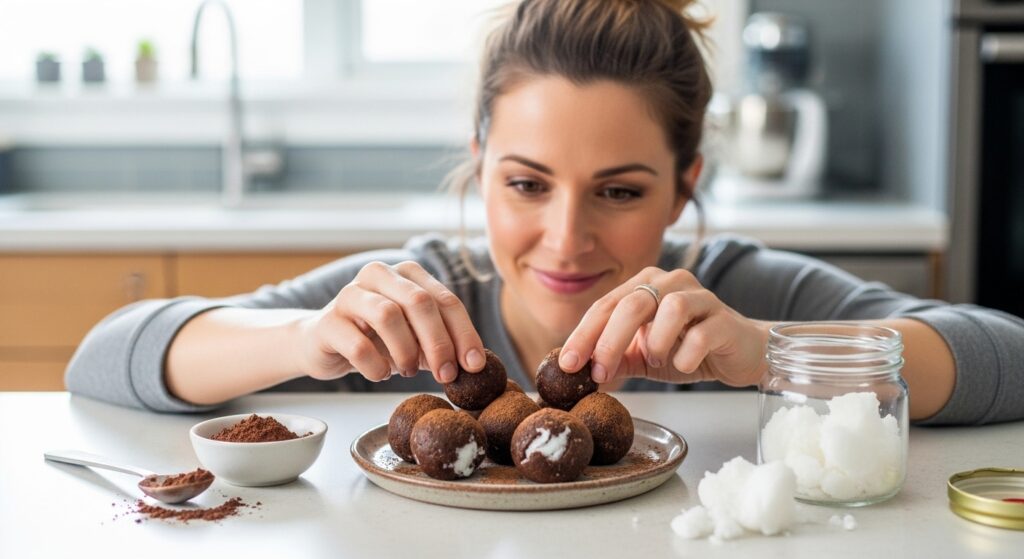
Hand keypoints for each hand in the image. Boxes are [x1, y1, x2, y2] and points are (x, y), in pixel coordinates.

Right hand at [294, 261, 485, 382]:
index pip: (446, 300)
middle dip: (438, 342)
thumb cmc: (378, 339)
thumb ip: (443, 344)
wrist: (324, 344)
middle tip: (447, 374)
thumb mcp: (416, 339)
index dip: (464, 333)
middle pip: (419, 301)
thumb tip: (476, 364)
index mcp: (408, 274)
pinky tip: (380, 374)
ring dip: (406, 352)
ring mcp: (350, 294)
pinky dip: (376, 366)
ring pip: (388, 315)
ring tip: (409, 371)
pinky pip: (358, 344)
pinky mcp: (327, 321)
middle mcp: (379, 274)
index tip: (475, 365)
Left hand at [559, 267, 769, 386]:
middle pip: (633, 303)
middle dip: (609, 341)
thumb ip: (614, 358)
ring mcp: (701, 297)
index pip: (606, 305)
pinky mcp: (724, 319)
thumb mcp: (643, 355)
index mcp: (645, 285)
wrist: (740, 354)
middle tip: (597, 372)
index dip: (584, 335)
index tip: (567, 364)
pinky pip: (701, 333)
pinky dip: (685, 353)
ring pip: (670, 308)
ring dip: (654, 342)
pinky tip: (683, 365)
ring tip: (654, 360)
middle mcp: (671, 282)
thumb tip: (576, 372)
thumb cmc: (688, 348)